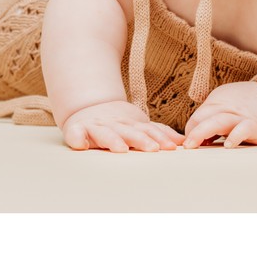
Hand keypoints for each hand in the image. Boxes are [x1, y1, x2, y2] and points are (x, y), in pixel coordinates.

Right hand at [61, 100, 184, 152]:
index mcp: (130, 124)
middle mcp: (114, 124)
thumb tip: (182, 141)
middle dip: (140, 139)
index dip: (159, 138)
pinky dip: (77, 138)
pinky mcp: (77, 130)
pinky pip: (75, 134)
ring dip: (113, 140)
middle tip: (152, 149)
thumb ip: (158, 133)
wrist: (88, 109)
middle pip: (128, 132)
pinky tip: (80, 144)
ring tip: (121, 149)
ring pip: (105, 134)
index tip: (170, 147)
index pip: (147, 131)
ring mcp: (96, 127)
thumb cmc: (118, 123)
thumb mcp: (138, 125)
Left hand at [182, 82, 256, 148]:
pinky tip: (227, 145)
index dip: (191, 130)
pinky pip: (244, 129)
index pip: (197, 116)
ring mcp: (241, 115)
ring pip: (219, 121)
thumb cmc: (245, 108)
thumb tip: (192, 139)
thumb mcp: (225, 106)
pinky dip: (235, 136)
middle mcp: (227, 106)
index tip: (191, 144)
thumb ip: (210, 120)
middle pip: (204, 116)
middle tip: (185, 147)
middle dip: (192, 131)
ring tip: (193, 145)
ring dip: (203, 132)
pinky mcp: (256, 125)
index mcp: (217, 100)